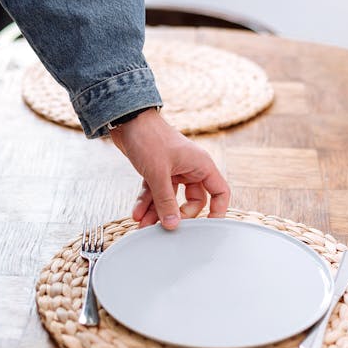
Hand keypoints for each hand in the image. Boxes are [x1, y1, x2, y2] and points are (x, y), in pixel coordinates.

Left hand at [110, 109, 229, 229]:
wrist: (127, 119)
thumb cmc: (149, 137)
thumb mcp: (158, 174)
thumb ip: (166, 201)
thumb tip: (173, 225)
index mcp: (201, 165)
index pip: (220, 192)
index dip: (218, 211)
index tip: (207, 227)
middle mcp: (190, 168)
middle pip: (194, 200)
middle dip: (178, 214)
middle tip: (167, 226)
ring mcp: (174, 170)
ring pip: (171, 198)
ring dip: (158, 212)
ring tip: (144, 226)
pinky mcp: (158, 170)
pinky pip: (156, 192)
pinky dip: (147, 202)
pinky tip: (137, 213)